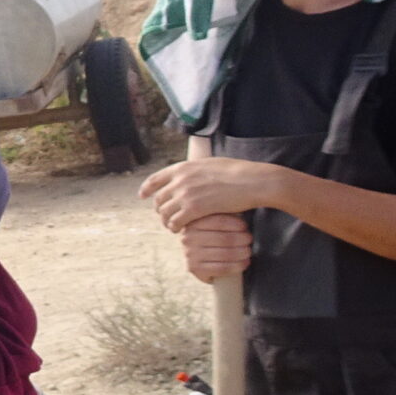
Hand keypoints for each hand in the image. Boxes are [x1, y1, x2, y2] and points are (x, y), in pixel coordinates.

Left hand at [140, 157, 287, 233]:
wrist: (253, 181)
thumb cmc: (239, 173)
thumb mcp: (210, 164)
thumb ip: (195, 171)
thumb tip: (190, 174)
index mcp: (183, 167)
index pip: (155, 178)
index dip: (147, 188)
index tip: (142, 196)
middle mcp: (180, 180)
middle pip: (158, 199)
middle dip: (160, 209)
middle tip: (166, 216)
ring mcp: (186, 194)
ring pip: (164, 212)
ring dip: (166, 220)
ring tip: (173, 226)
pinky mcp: (194, 209)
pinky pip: (175, 222)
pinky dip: (175, 227)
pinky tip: (180, 230)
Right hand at [180, 214, 252, 280]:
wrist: (202, 257)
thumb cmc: (215, 234)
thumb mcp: (215, 219)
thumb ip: (225, 212)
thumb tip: (244, 206)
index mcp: (193, 222)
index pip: (218, 221)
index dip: (235, 224)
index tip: (245, 226)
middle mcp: (187, 238)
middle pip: (223, 239)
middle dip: (242, 239)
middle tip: (249, 239)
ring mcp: (190, 254)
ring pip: (225, 254)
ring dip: (242, 253)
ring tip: (248, 251)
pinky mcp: (194, 269)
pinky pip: (221, 268)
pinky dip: (237, 265)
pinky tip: (245, 262)